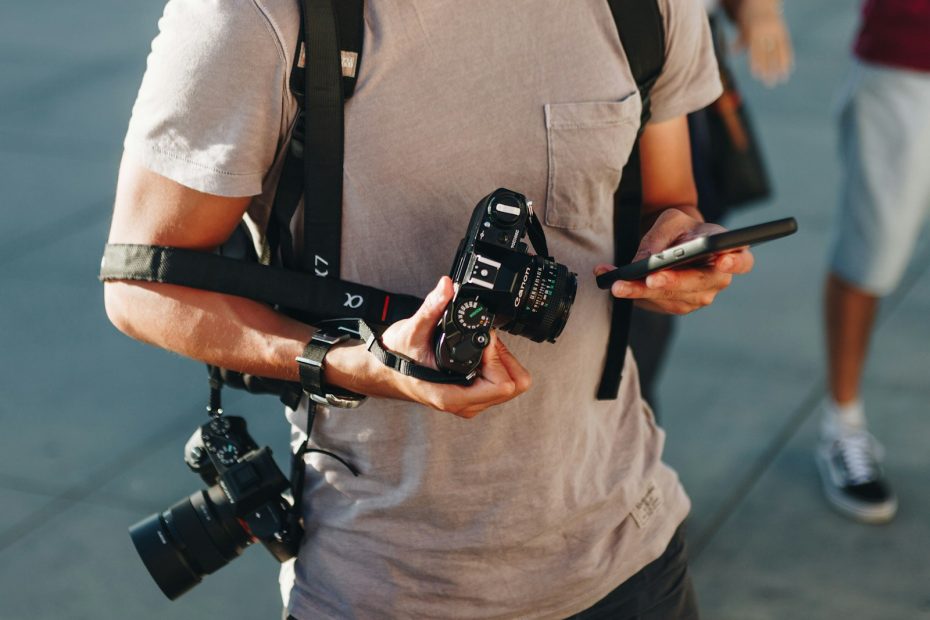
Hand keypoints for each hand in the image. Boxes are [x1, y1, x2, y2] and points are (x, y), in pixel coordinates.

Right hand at [324, 277, 531, 417]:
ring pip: (510, 386)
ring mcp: (470, 403)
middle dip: (503, 358)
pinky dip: (496, 366)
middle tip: (485, 340)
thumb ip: (431, 307)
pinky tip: (480, 353)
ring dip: (501, 361)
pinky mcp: (471, 397)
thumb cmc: (396, 357)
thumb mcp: (411, 329)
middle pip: (513, 385)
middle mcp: (464, 404)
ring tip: (481, 346)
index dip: (497, 357)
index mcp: (452, 396)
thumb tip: (447, 286)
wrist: (383, 371)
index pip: (503, 385)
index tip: (483, 340)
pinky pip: (500, 384)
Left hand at [594, 209, 753, 314]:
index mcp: (727, 251)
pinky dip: (632, 293)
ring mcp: (700, 296)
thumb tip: (649, 259)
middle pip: (700, 284)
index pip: (742, 260)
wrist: (672, 244)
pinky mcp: (678, 306)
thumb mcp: (671, 221)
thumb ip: (663, 236)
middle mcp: (718, 278)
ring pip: (673, 297)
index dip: (735, 262)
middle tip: (651, 278)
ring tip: (618, 283)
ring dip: (642, 291)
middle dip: (673, 282)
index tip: (722, 260)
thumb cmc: (680, 229)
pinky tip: (614, 283)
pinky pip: (655, 302)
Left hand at [732, 0, 792, 86]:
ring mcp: (777, 33)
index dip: (756, 63)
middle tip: (769, 82)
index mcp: (756, 33)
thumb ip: (739, 42)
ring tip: (782, 79)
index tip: (757, 75)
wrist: (763, 6)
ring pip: (779, 51)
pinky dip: (787, 58)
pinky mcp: (783, 32)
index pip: (756, 51)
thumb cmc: (749, 22)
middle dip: (769, 69)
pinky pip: (786, 47)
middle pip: (768, 54)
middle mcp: (768, 33)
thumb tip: (731, 52)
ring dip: (780, 66)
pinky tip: (789, 69)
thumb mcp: (743, 31)